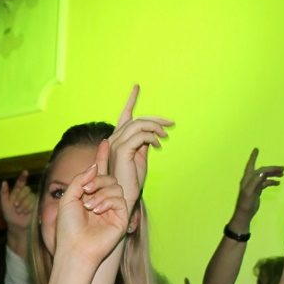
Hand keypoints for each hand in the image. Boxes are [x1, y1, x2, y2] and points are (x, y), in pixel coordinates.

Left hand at [0, 170, 35, 231]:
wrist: (16, 226)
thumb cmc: (9, 215)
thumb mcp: (4, 204)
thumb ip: (3, 193)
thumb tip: (4, 181)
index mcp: (16, 192)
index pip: (21, 182)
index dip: (23, 177)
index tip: (25, 172)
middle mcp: (25, 194)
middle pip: (26, 189)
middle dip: (20, 197)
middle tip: (15, 206)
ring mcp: (31, 199)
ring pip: (30, 196)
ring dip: (24, 204)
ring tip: (19, 211)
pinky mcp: (36, 205)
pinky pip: (34, 202)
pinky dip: (28, 207)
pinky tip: (25, 212)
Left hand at [55, 141, 128, 265]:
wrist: (75, 248)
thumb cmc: (68, 227)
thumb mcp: (68, 198)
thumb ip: (80, 179)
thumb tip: (94, 165)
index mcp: (90, 195)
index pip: (99, 173)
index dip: (102, 158)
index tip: (104, 142)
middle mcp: (103, 200)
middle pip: (108, 177)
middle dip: (97, 180)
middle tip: (85, 190)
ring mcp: (113, 209)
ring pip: (115, 186)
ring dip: (100, 193)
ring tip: (89, 207)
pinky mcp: (122, 217)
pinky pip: (120, 198)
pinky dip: (108, 201)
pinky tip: (98, 211)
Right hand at [108, 85, 172, 213]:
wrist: (124, 197)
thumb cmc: (131, 181)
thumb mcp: (139, 158)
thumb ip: (143, 143)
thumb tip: (153, 134)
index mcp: (117, 141)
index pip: (124, 116)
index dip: (131, 100)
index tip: (137, 87)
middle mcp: (113, 140)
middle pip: (136, 119)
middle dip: (155, 119)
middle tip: (170, 124)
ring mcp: (115, 145)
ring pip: (138, 124)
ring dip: (155, 128)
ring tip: (164, 137)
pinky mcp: (121, 151)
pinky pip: (140, 135)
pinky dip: (151, 137)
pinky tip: (157, 145)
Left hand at [231, 149, 283, 227]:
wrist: (244, 214)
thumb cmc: (245, 204)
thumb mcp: (249, 192)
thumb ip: (255, 182)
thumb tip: (263, 171)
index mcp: (247, 179)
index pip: (251, 165)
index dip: (253, 157)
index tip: (256, 149)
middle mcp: (250, 180)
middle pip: (262, 171)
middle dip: (271, 168)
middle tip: (283, 168)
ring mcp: (253, 185)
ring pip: (264, 176)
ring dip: (273, 174)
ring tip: (282, 174)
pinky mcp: (256, 191)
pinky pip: (265, 183)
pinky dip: (271, 182)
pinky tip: (278, 183)